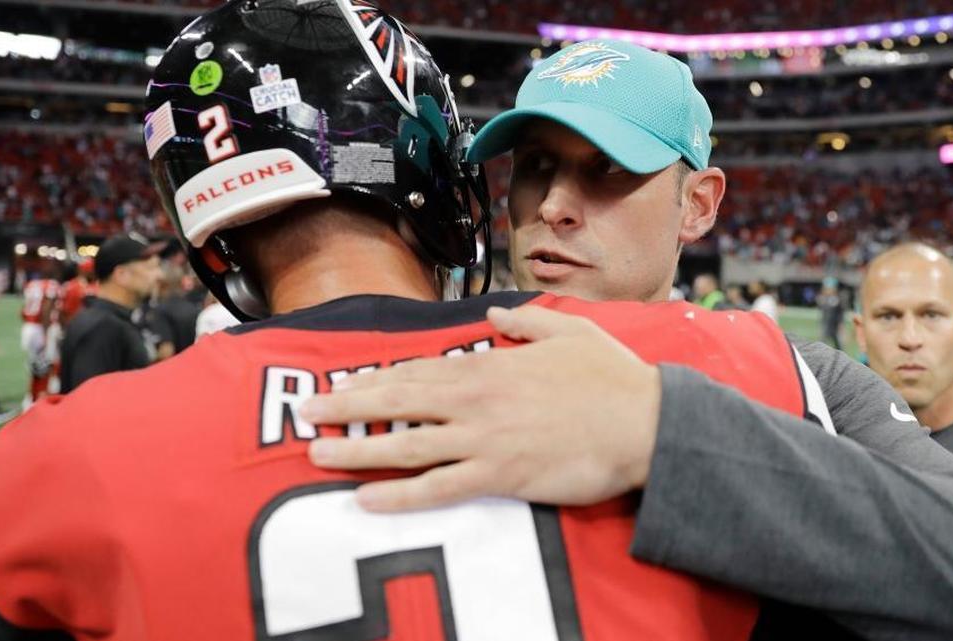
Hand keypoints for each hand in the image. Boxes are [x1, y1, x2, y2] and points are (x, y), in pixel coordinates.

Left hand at [299, 305, 661, 510]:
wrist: (646, 423)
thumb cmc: (613, 379)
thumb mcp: (571, 332)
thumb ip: (527, 323)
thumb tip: (496, 316)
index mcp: (493, 365)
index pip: (422, 370)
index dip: (379, 378)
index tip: (346, 382)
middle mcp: (478, 399)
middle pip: (399, 401)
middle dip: (348, 406)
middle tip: (305, 410)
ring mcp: (486, 438)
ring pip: (407, 443)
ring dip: (358, 448)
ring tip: (315, 451)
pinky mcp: (500, 475)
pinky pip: (438, 488)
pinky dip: (399, 495)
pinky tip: (366, 499)